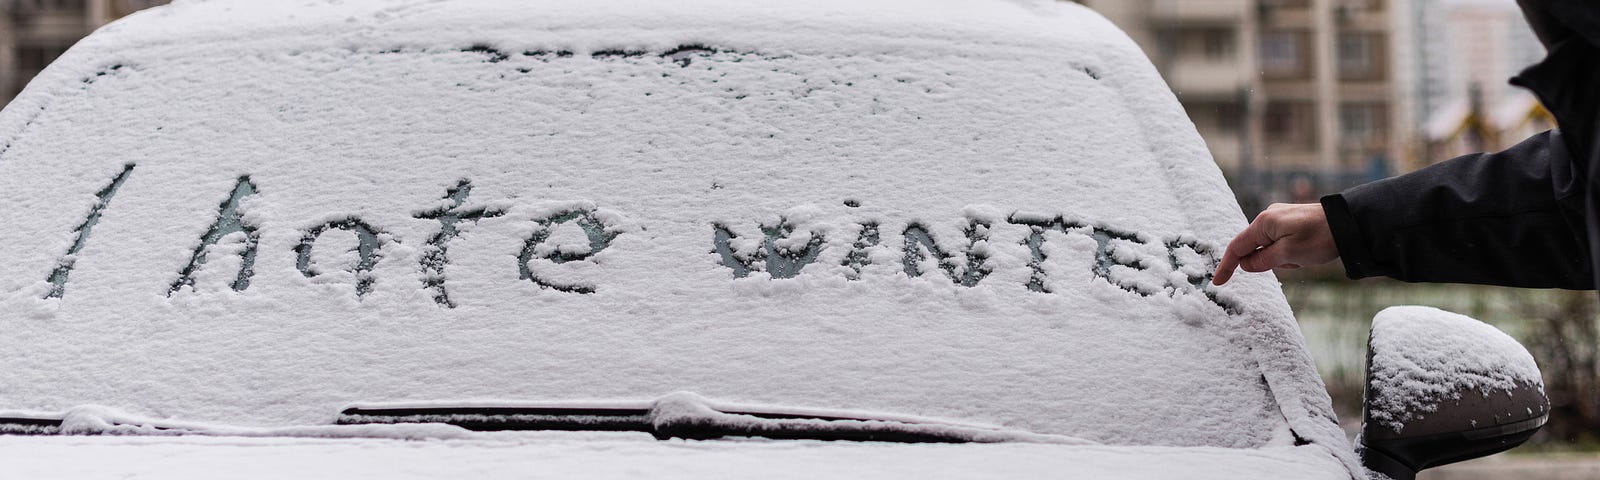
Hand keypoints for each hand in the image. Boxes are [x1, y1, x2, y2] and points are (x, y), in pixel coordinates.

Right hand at [1211, 203, 1338, 284]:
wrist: (1348, 223)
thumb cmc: (1319, 239)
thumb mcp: (1288, 255)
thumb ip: (1263, 261)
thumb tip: (1245, 265)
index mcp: (1264, 224)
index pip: (1236, 247)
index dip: (1227, 266)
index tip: (1217, 282)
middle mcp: (1268, 217)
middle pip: (1254, 247)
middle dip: (1268, 261)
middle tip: (1294, 262)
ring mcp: (1279, 218)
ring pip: (1269, 247)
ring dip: (1281, 258)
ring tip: (1305, 256)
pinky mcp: (1290, 221)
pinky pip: (1279, 242)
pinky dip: (1287, 252)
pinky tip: (1306, 251)